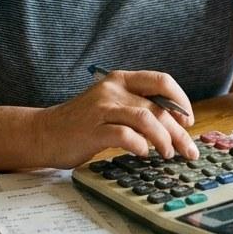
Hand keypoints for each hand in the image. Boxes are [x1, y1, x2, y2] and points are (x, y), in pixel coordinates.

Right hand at [33, 69, 197, 168]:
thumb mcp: (111, 105)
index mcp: (120, 79)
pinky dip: (139, 144)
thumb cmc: (82, 124)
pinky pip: (124, 135)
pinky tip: (143, 153)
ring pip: (145, 118)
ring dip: (163, 139)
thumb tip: (175, 124)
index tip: (188, 121)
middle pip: (158, 106)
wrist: (44, 133)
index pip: (161, 81)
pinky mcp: (92, 129)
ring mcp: (101, 108)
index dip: (180, 101)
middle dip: (178, 130)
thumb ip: (136, 107)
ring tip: (167, 154)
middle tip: (188, 150)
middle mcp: (112, 89)